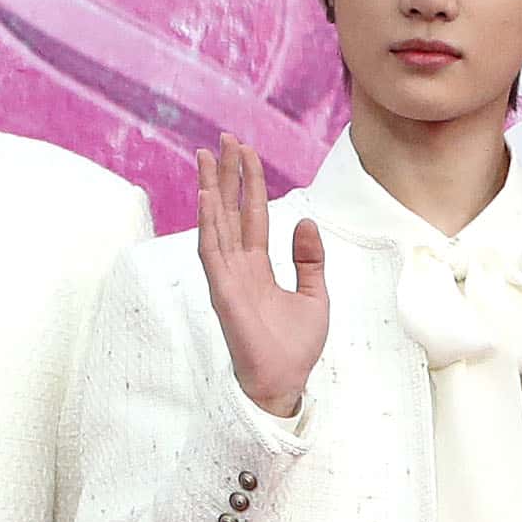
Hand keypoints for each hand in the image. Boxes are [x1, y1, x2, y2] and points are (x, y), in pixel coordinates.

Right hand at [194, 139, 325, 415]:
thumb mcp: (314, 296)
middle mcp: (238, 267)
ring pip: (215, 223)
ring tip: (207, 155)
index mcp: (258, 266)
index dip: (249, 182)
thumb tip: (304, 221)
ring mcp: (227, 277)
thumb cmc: (296, 347)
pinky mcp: (222, 292)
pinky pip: (211, 251)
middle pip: (228, 210)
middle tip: (224, 140)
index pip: (251, 215)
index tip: (245, 152)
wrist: (285, 381)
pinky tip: (206, 197)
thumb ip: (309, 259)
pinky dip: (208, 223)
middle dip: (226, 175)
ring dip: (211, 189)